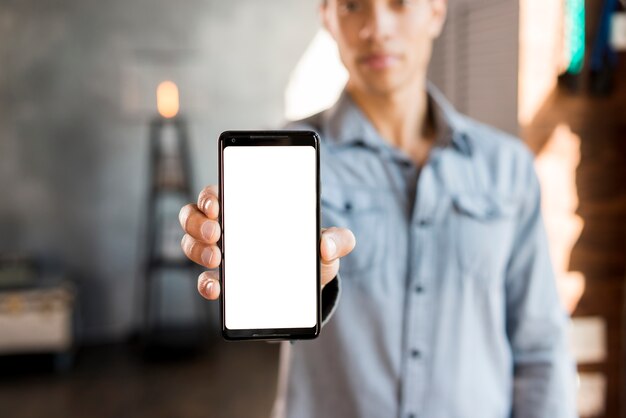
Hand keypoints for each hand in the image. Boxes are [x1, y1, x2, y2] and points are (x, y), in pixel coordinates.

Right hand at [179, 185, 355, 299]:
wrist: (309, 287)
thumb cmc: (312, 253)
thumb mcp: (329, 243)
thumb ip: (338, 240)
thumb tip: (326, 247)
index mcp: (248, 208)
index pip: (218, 193)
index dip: (209, 196)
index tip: (216, 205)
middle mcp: (227, 228)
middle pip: (194, 216)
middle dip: (198, 222)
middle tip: (216, 233)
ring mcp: (221, 255)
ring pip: (192, 245)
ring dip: (197, 250)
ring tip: (216, 259)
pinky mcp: (224, 283)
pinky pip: (205, 281)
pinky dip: (205, 285)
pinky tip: (216, 289)